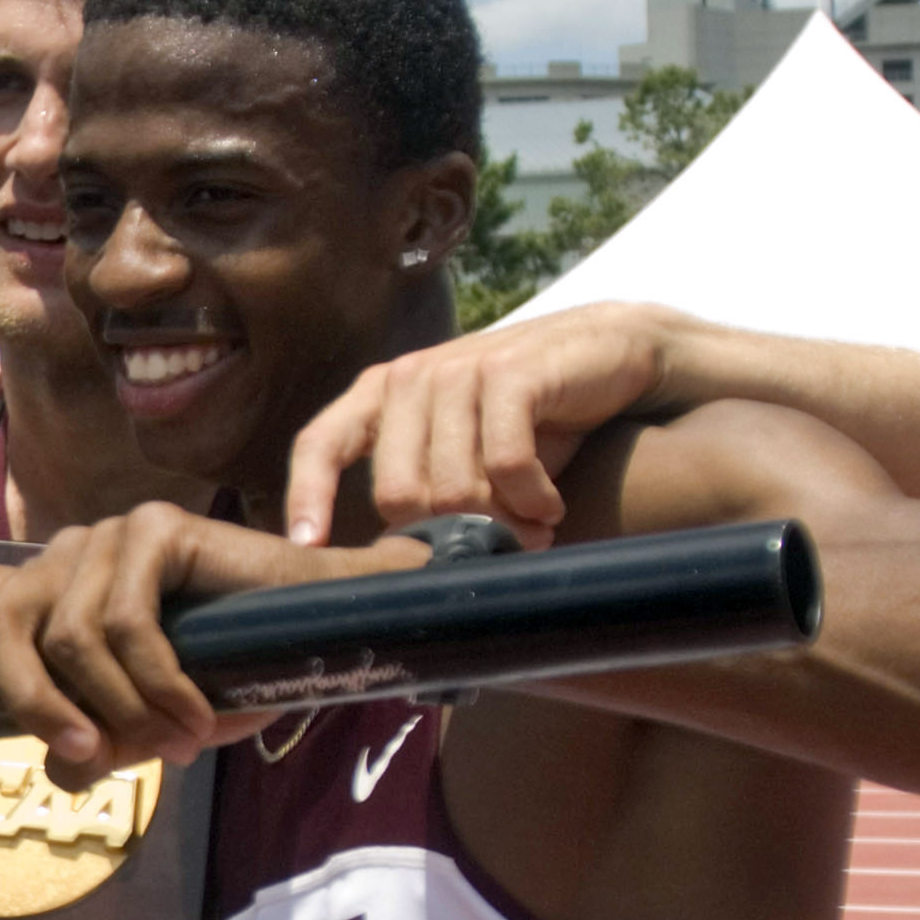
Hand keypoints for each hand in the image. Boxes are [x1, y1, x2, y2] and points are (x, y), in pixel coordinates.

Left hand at [0, 510, 416, 788]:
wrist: (318, 640)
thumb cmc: (230, 682)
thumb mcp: (143, 730)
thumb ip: (91, 743)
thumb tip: (63, 764)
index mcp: (43, 603)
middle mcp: (61, 558)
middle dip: (36, 707)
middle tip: (99, 755)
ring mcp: (105, 536)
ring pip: (67, 641)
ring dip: (123, 709)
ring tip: (178, 735)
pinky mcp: (154, 528)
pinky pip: (125, 627)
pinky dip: (157, 687)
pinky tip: (194, 710)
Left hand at [285, 302, 690, 548]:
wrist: (612, 353)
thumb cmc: (530, 417)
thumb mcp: (464, 451)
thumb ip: (423, 488)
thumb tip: (393, 566)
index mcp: (381, 395)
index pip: (320, 443)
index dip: (307, 496)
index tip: (308, 549)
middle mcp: (410, 377)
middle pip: (397, 492)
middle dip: (447, 534)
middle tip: (497, 544)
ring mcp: (457, 369)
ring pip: (453, 486)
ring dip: (500, 524)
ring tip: (532, 526)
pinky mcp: (509, 372)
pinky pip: (505, 463)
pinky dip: (531, 498)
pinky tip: (550, 505)